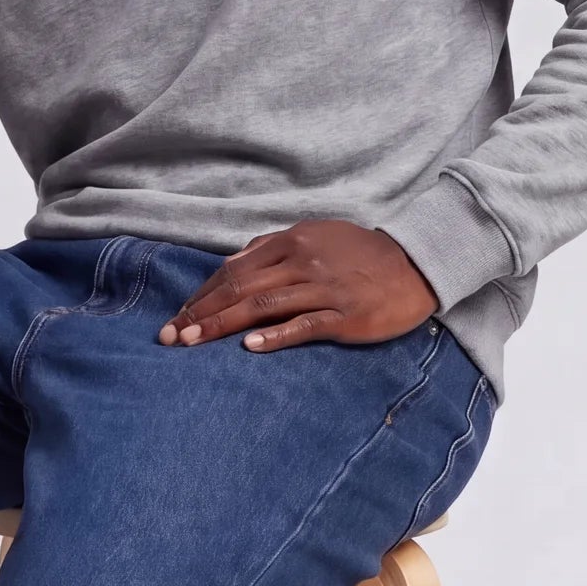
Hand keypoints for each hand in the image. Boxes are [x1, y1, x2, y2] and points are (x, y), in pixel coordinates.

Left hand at [157, 221, 438, 351]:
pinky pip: (304, 326)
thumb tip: (230, 265)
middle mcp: (302, 262)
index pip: (234, 270)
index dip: (202, 295)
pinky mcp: (345, 316)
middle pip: (240, 288)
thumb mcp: (314, 238)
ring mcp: (324, 289)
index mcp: (291, 241)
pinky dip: (275, 336)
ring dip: (223, 326)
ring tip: (193, 343)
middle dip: (201, 314)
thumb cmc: (359, 255)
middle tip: (171, 336)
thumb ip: (272, 250)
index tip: (178, 317)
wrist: (415, 264)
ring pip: (263, 306)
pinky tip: (249, 347)